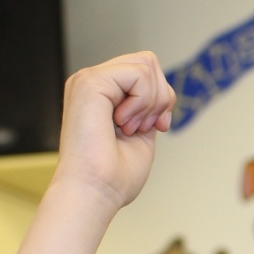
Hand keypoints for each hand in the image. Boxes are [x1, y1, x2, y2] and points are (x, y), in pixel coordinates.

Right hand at [50, 51, 174, 210]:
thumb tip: (164, 94)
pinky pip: (139, 73)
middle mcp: (92, 82)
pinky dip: (143, 102)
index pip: (146, 72)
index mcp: (102, 94)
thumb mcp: (141, 134)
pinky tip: (123, 123)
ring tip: (130, 127)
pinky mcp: (90, 82)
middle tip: (143, 127)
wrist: (96, 192)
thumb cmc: (114, 176)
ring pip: (146, 64)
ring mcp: (88, 79)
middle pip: (148, 61)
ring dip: (151, 101)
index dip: (161, 98)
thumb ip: (148, 110)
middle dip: (160, 96)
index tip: (155, 127)